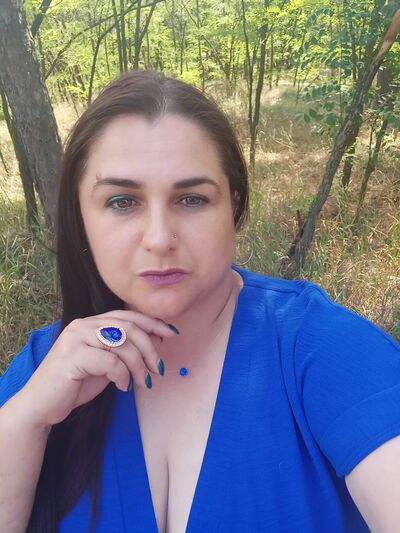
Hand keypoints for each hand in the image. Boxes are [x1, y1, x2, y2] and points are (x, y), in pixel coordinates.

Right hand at [17, 310, 175, 427]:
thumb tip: (155, 340)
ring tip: (142, 382)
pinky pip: (111, 361)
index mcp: (91, 323)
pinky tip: (122, 387)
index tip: (171, 333)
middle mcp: (83, 325)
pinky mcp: (72, 355)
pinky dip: (122, 375)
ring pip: (123, 344)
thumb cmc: (75, 384)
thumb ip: (124, 350)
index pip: (127, 316)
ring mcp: (76, 338)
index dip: (152, 323)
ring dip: (139, 365)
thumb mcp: (105, 363)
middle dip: (149, 348)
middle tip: (158, 368)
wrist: (42, 405)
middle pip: (129, 327)